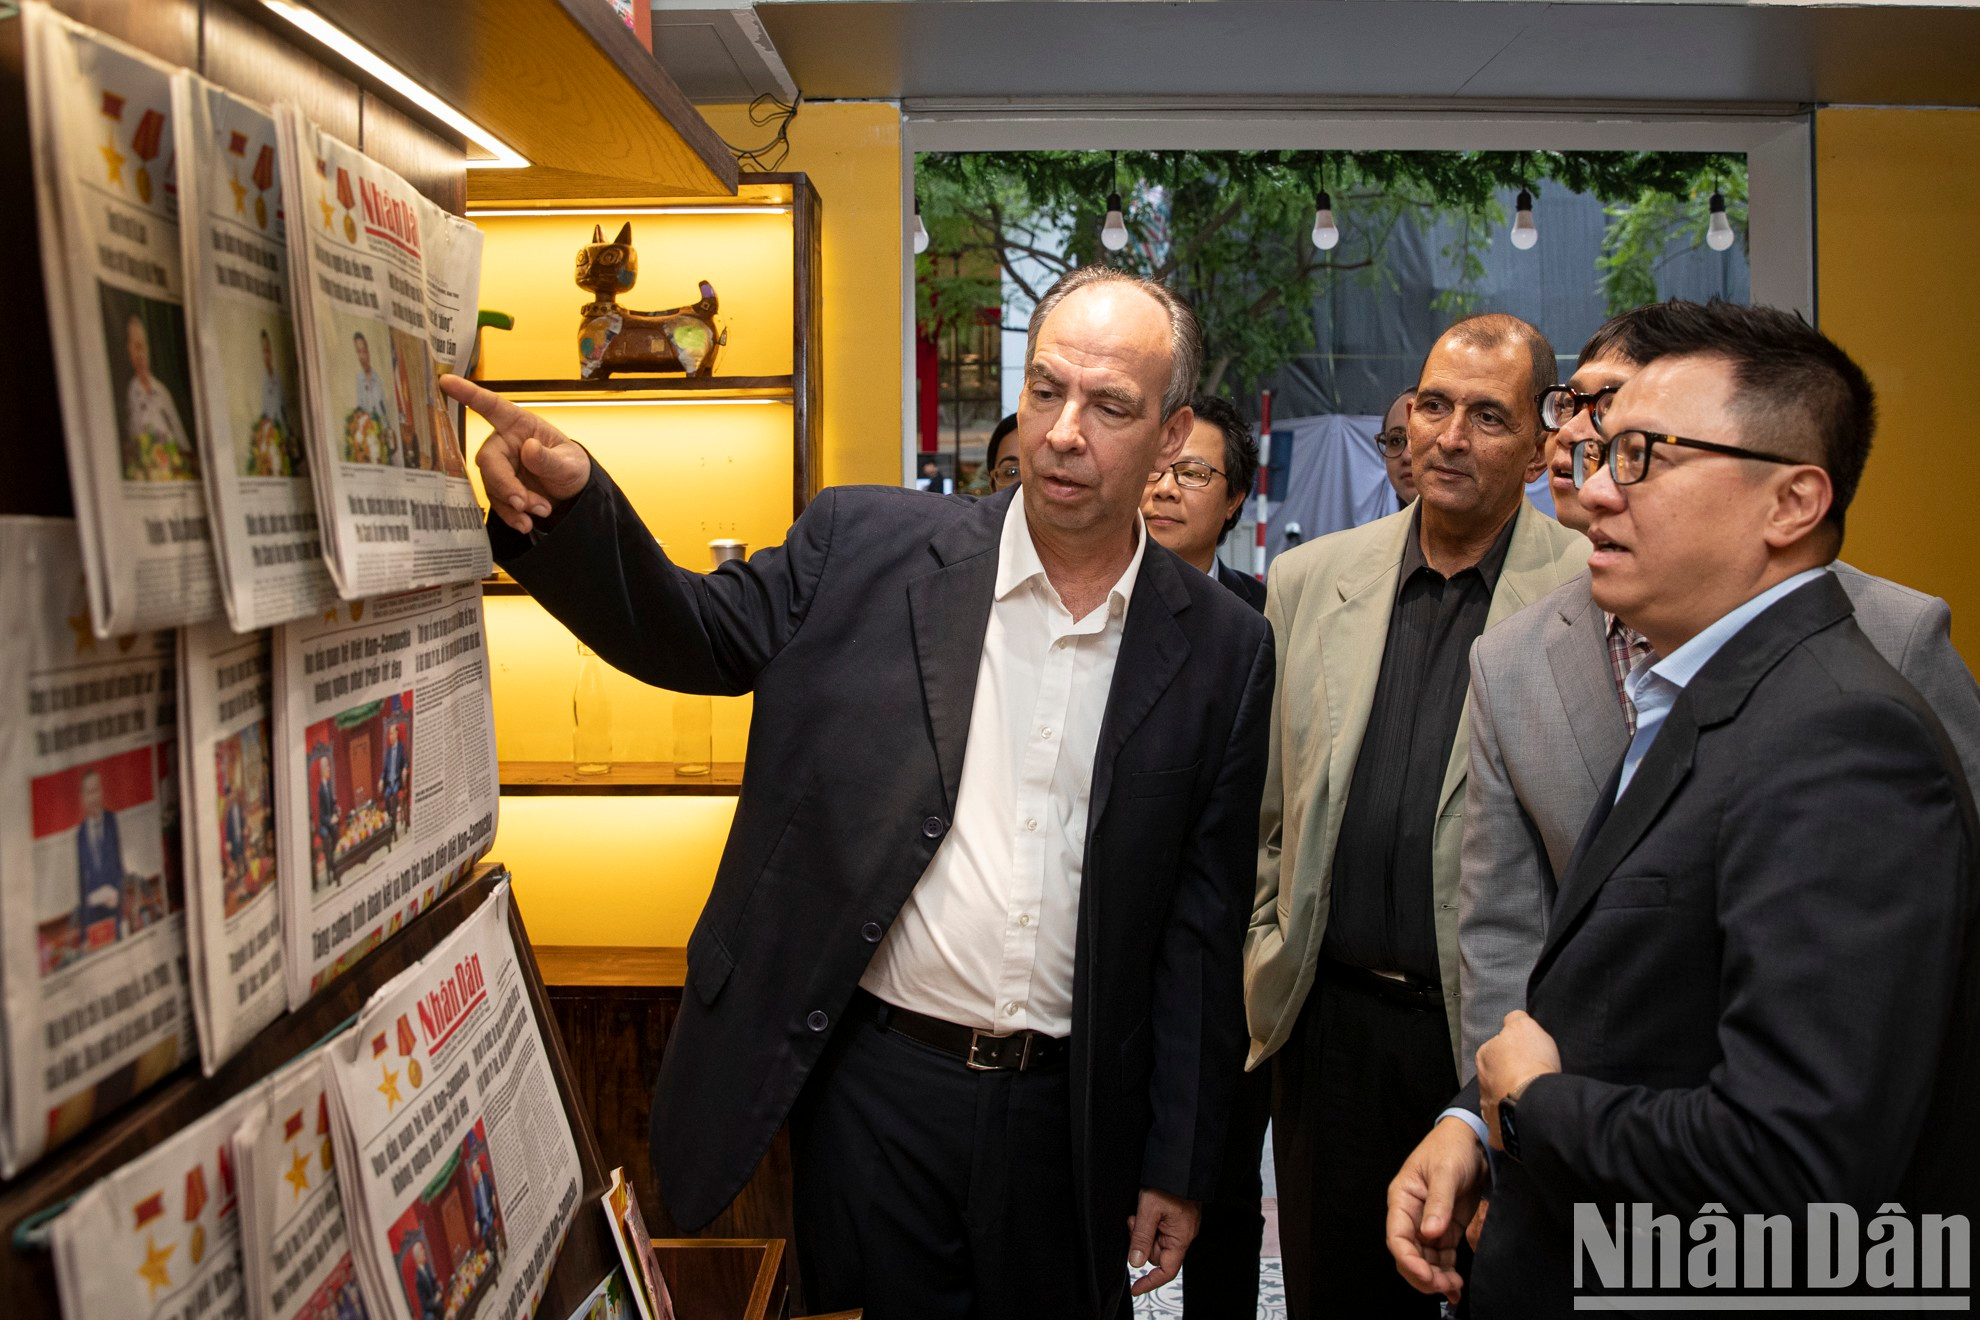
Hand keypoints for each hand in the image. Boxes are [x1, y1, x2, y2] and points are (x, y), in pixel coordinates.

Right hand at [440, 375, 590, 533]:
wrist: (574, 495)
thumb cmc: (571, 467)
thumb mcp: (570, 463)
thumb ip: (549, 458)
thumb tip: (529, 449)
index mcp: (520, 425)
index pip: (492, 406)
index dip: (469, 394)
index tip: (446, 381)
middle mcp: (504, 443)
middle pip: (489, 460)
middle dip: (505, 484)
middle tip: (524, 503)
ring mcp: (500, 467)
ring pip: (492, 485)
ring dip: (514, 503)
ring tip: (541, 511)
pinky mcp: (500, 489)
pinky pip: (497, 502)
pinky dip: (512, 515)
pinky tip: (525, 522)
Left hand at [1126, 1188, 1199, 1296]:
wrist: (1181, 1163)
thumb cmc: (1169, 1183)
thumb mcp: (1149, 1210)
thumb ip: (1142, 1238)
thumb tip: (1136, 1263)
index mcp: (1181, 1238)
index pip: (1167, 1270)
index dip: (1150, 1282)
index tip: (1135, 1288)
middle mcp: (1184, 1235)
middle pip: (1157, 1254)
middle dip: (1142, 1242)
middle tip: (1135, 1222)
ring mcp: (1181, 1226)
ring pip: (1156, 1241)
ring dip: (1144, 1231)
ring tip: (1141, 1213)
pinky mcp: (1177, 1218)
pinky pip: (1159, 1229)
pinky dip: (1149, 1224)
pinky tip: (1146, 1211)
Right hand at [1386, 1116, 1488, 1302]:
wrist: (1474, 1140)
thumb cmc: (1451, 1147)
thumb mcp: (1445, 1172)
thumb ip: (1438, 1202)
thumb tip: (1430, 1233)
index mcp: (1403, 1199)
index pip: (1397, 1237)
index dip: (1409, 1260)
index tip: (1427, 1276)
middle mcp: (1412, 1214)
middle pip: (1409, 1254)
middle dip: (1423, 1274)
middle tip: (1445, 1286)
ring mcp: (1429, 1223)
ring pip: (1425, 1259)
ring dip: (1437, 1277)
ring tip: (1455, 1287)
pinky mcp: (1447, 1228)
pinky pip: (1442, 1256)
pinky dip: (1447, 1271)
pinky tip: (1456, 1285)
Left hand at [1477, 1010, 1560, 1150]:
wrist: (1532, 1101)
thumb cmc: (1529, 1062)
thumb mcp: (1524, 1026)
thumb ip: (1515, 1020)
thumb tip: (1513, 1020)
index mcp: (1484, 1056)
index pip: (1497, 1049)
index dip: (1515, 1052)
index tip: (1529, 1058)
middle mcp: (1481, 1082)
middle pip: (1497, 1077)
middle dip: (1510, 1078)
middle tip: (1532, 1079)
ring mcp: (1487, 1109)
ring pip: (1500, 1102)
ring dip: (1512, 1101)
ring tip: (1533, 1100)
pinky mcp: (1497, 1132)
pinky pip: (1504, 1129)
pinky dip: (1513, 1127)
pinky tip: (1527, 1122)